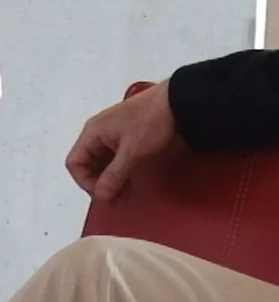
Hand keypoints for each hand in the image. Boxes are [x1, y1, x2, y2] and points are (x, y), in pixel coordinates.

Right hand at [65, 80, 177, 200]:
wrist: (180, 103)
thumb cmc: (153, 120)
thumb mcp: (132, 152)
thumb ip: (115, 176)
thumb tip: (102, 195)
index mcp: (92, 132)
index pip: (75, 163)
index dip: (86, 182)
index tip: (104, 195)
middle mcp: (99, 131)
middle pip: (88, 163)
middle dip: (100, 182)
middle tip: (117, 198)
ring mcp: (114, 132)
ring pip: (103, 161)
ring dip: (112, 178)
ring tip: (126, 192)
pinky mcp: (129, 134)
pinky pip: (117, 156)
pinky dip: (121, 169)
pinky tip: (132, 178)